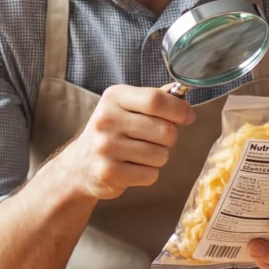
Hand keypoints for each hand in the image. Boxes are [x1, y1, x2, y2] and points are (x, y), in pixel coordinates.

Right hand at [55, 85, 194, 200]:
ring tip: (140, 154)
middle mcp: (107, 120)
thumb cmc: (113, 131)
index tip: (188, 117)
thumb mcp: (126, 106)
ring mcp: (106, 147)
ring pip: (161, 155)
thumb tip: (181, 93)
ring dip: (158, 157)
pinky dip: (148, 174)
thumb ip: (154, 99)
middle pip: (165, 130)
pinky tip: (132, 168)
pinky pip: (150, 175)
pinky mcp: (108, 172)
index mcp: (114, 97)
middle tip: (154, 140)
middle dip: (169, 138)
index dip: (179, 110)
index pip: (156, 100)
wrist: (80, 164)